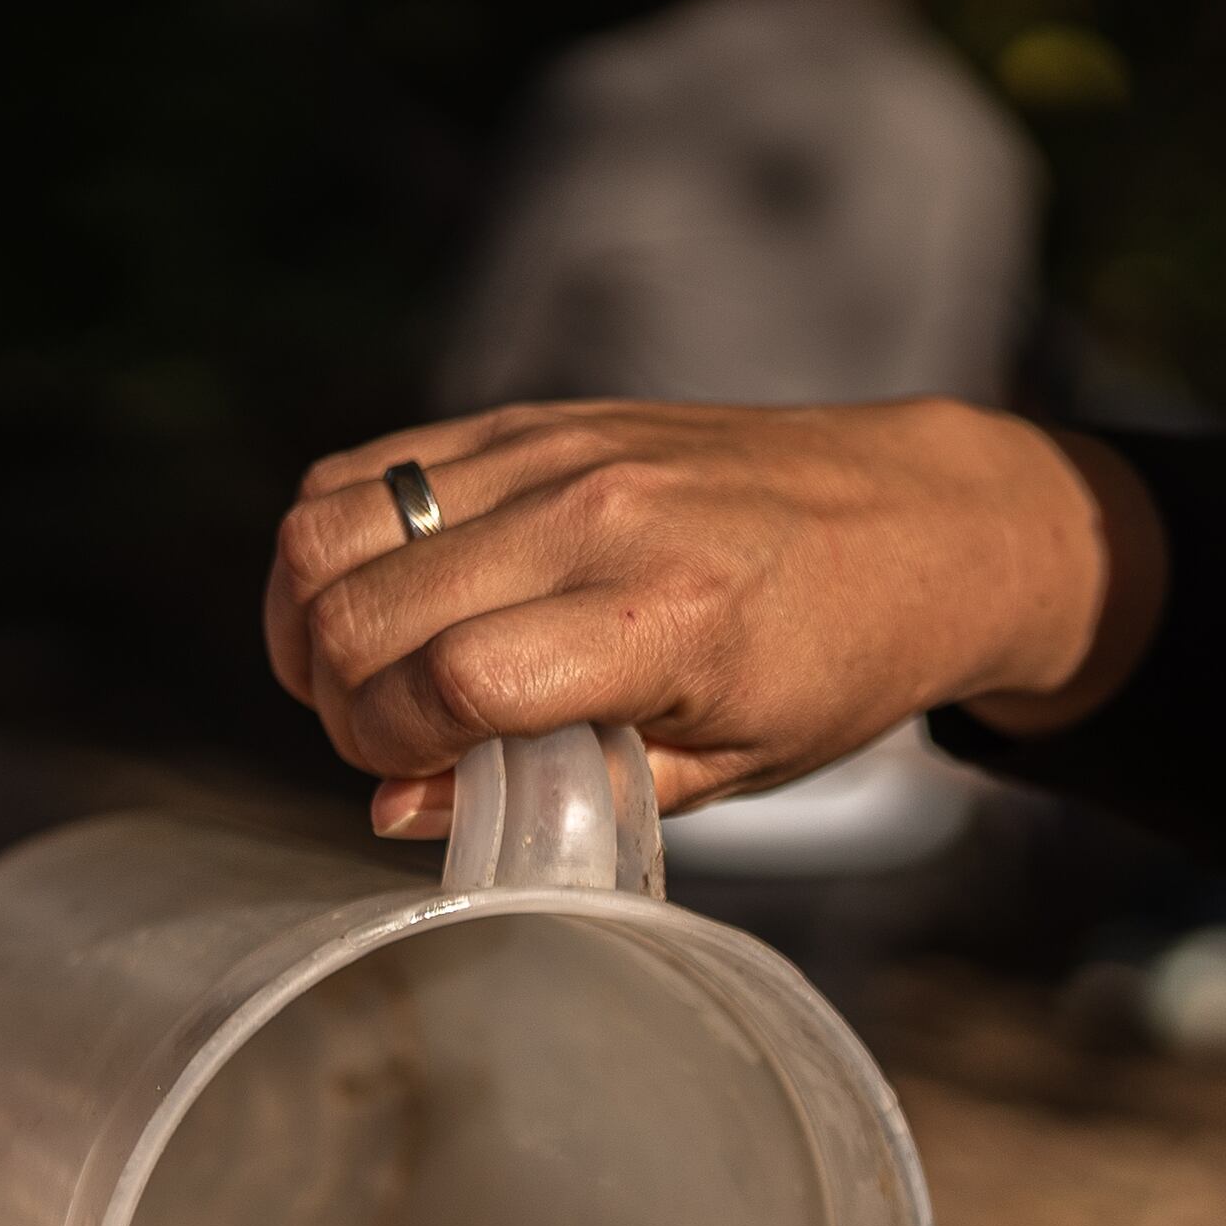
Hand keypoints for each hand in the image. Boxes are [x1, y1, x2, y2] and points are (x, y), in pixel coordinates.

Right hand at [263, 396, 1153, 835]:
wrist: (913, 517)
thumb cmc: (835, 662)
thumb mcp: (729, 769)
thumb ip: (563, 796)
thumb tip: (396, 808)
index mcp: (666, 620)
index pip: (458, 679)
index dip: (398, 746)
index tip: (412, 777)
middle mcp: (598, 516)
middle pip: (366, 608)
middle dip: (341, 704)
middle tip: (384, 746)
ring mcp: (554, 449)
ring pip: (331, 526)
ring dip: (311, 623)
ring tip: (359, 681)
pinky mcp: (531, 417)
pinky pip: (366, 471)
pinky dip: (336, 548)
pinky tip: (374, 607)